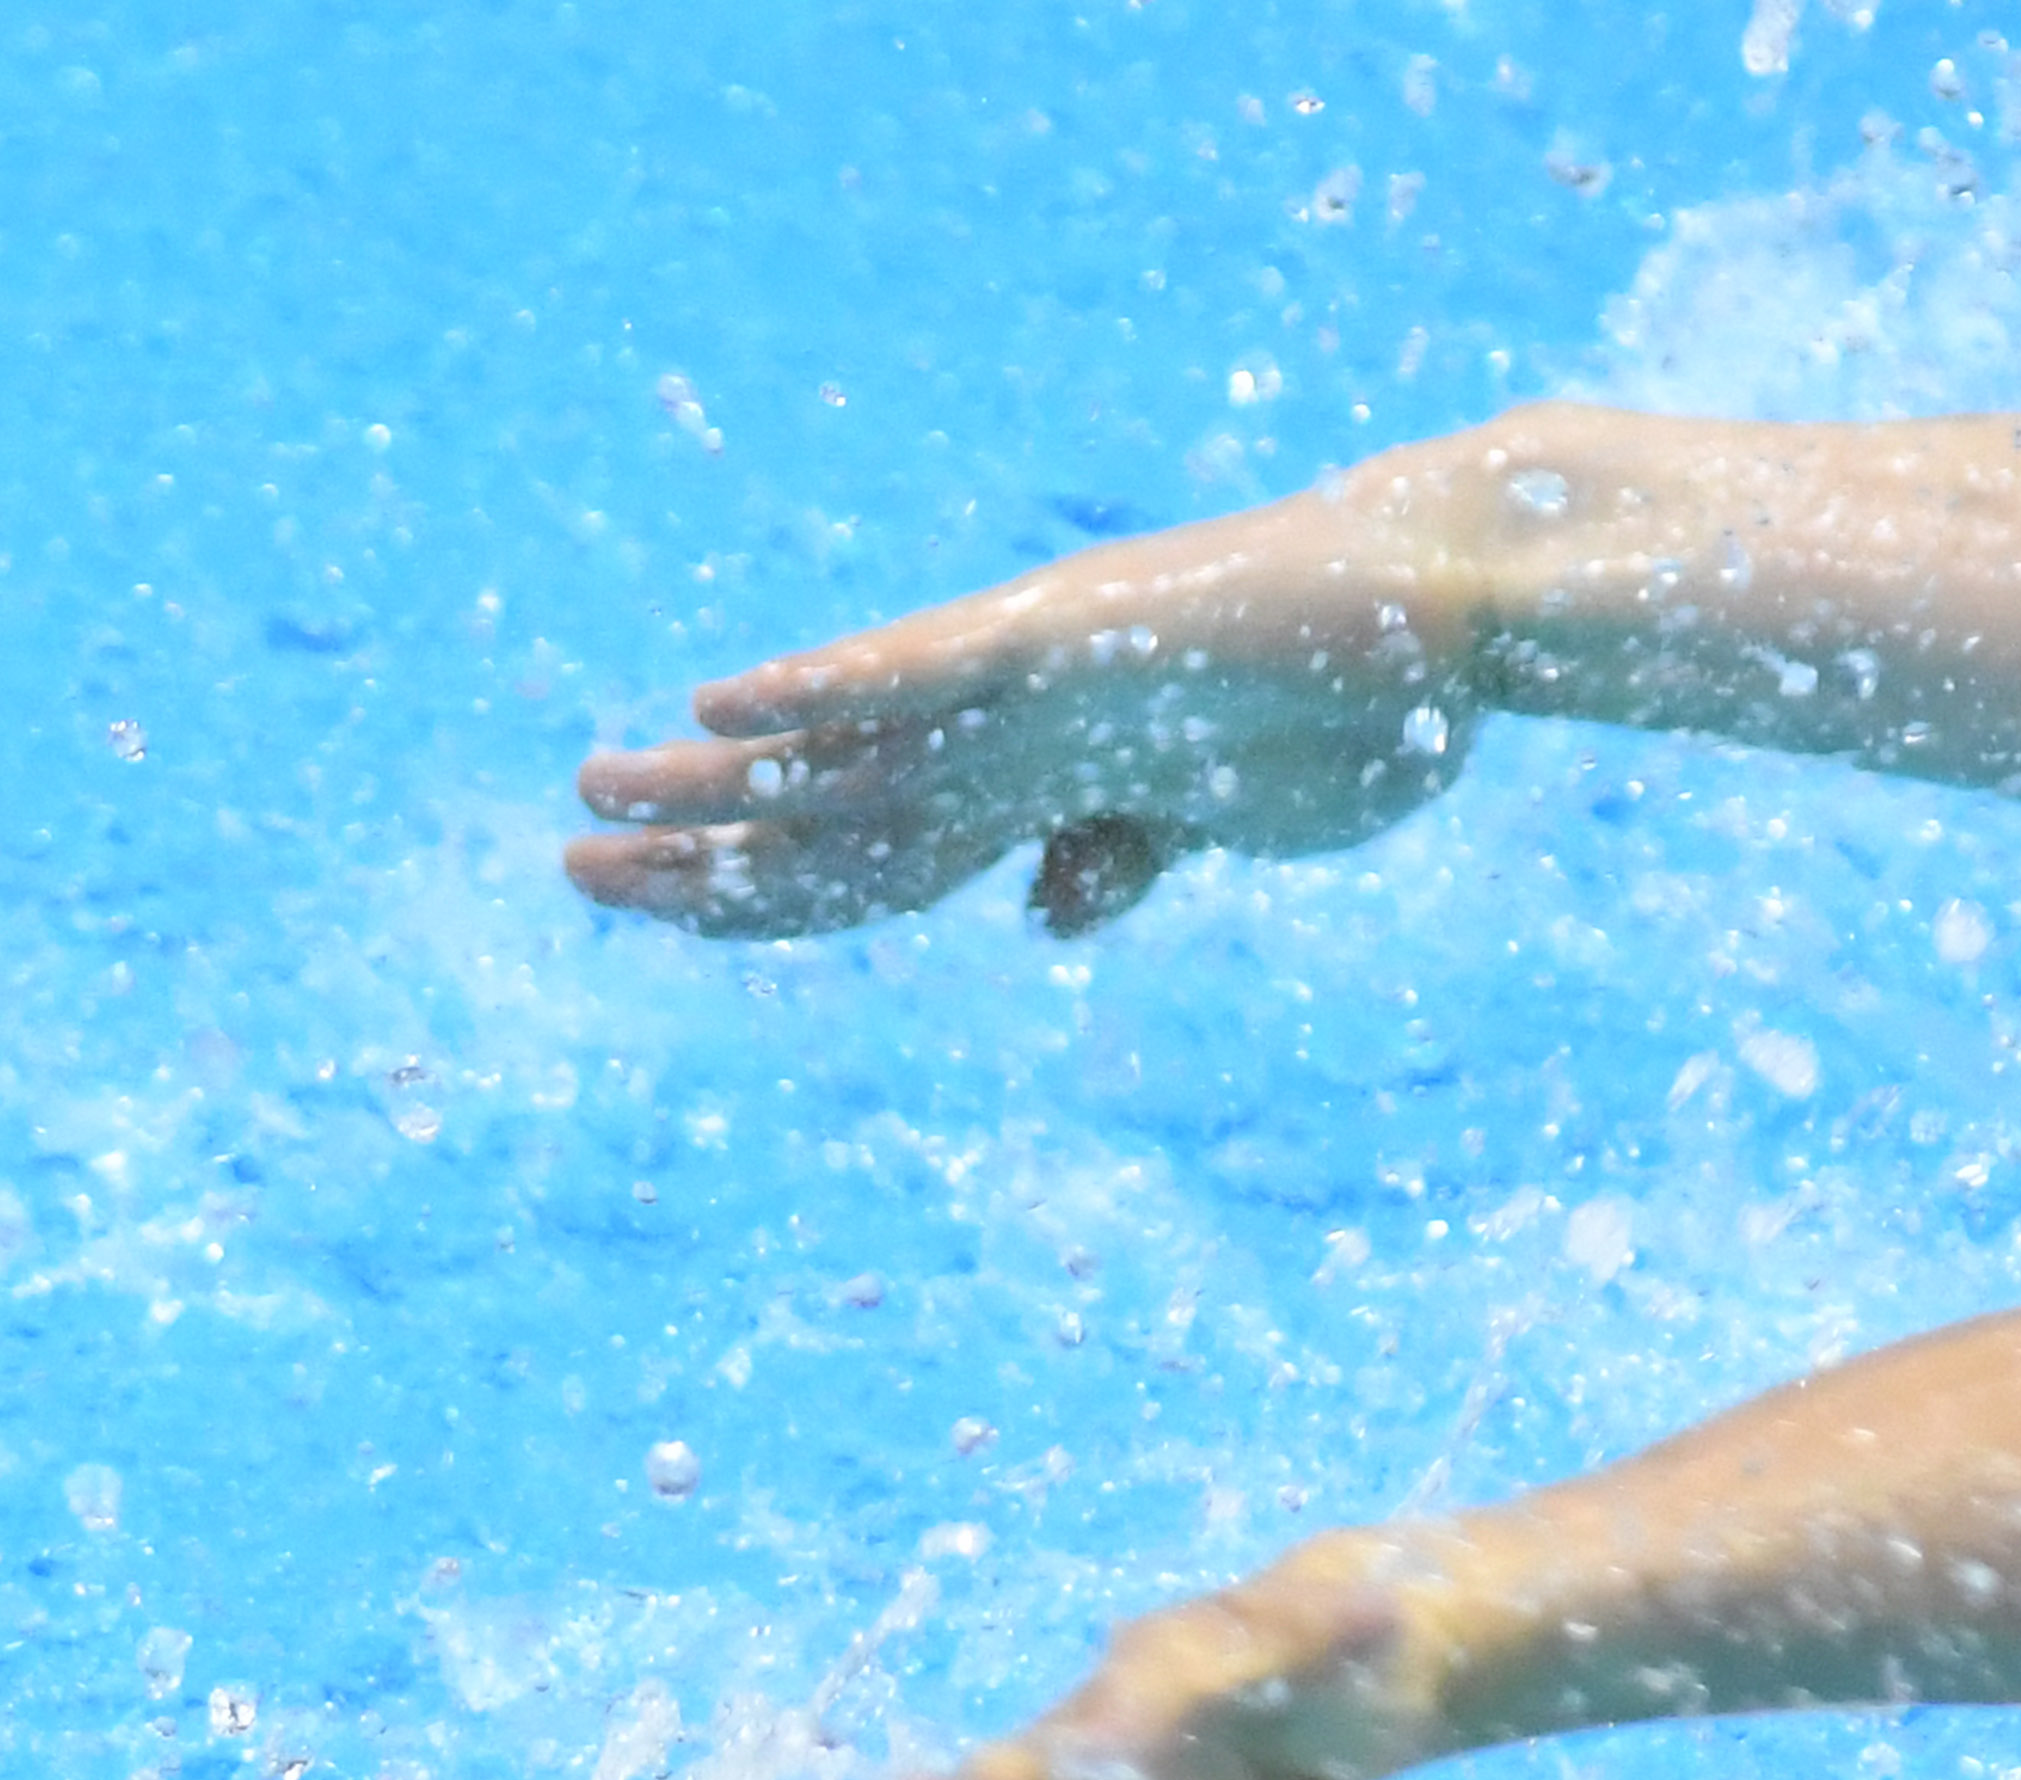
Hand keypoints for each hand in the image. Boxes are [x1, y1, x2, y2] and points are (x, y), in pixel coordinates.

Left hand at [564, 463, 1481, 941]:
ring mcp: (1032, 682)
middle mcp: (1010, 726)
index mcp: (1040, 771)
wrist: (1450, 618)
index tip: (669, 920)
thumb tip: (1044, 916)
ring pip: (845, 752)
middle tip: (570, 861)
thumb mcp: (1217, 816)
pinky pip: (923, 669)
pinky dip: (823, 686)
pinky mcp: (1067, 642)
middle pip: (826, 811)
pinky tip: (725, 703)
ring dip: (714, 783)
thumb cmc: (1354, 709)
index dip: (765, 895)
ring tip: (593, 794)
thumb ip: (1125, 849)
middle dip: (699, 848)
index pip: (873, 855)